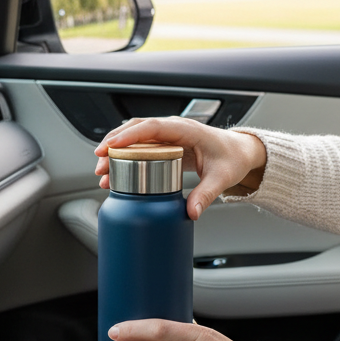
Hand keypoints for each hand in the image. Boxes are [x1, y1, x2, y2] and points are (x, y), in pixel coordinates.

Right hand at [94, 117, 266, 219]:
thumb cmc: (232, 159)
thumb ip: (206, 195)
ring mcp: (169, 135)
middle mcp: (175, 128)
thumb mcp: (221, 178)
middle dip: (114, 145)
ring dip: (116, 152)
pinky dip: (125, 156)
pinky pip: (141, 146)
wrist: (240, 152)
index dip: (130, 136)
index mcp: (187, 130)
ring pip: (135, 138)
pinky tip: (115, 172)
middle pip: (137, 130)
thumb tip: (191, 213)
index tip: (111, 147)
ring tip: (102, 173)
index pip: (153, 127)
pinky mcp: (166, 144)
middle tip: (100, 165)